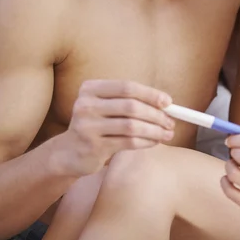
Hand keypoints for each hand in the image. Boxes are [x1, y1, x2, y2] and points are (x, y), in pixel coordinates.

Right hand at [52, 79, 175, 176]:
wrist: (68, 152)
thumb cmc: (96, 124)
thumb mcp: (105, 106)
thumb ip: (129, 101)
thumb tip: (166, 103)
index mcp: (90, 88)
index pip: (127, 87)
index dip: (150, 94)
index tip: (168, 102)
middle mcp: (86, 105)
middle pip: (131, 106)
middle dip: (156, 114)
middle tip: (170, 122)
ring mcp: (87, 127)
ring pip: (132, 126)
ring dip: (154, 130)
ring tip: (167, 134)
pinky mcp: (93, 147)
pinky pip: (128, 142)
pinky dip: (146, 141)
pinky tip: (154, 142)